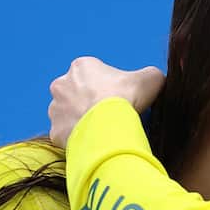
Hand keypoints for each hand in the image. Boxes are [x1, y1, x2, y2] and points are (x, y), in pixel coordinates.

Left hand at [48, 56, 164, 145]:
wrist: (107, 126)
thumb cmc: (125, 98)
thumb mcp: (150, 79)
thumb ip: (151, 76)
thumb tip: (153, 82)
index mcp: (81, 67)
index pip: (94, 75)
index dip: (108, 88)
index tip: (119, 99)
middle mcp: (62, 84)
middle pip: (77, 94)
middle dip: (90, 104)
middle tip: (109, 116)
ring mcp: (55, 109)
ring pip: (69, 115)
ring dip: (81, 121)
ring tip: (101, 131)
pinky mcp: (55, 132)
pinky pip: (66, 136)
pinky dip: (78, 140)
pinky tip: (93, 143)